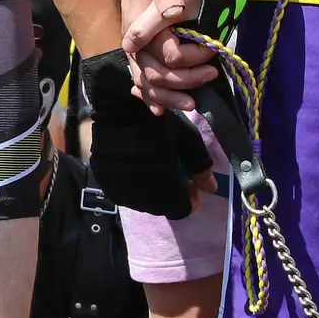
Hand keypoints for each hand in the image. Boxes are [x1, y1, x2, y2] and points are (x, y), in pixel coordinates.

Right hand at [78, 47, 212, 217]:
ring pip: (143, 204)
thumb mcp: (187, 140)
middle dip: (173, 197)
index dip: (190, 199)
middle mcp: (139, 194)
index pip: (181, 209)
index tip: (190, 184)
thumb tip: (212, 189)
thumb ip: (201, 167)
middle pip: (163, 208)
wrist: (118, 108)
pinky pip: (125, 195)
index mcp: (163, 185)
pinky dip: (136, 189)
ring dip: (154, 195)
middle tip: (176, 177)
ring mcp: (120, 190)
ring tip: (158, 174)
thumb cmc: (159, 122)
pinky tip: (141, 172)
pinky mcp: (106, 183)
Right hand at [119, 0, 213, 111]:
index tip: (212, 50)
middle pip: (155, 76)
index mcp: (140, 25)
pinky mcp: (141, 52)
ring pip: (147, 84)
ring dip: (169, 98)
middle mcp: (134, 42)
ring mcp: (136, 49)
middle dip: (185, 81)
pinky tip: (159, 110)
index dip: (191, 58)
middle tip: (211, 73)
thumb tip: (174, 13)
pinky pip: (141, 81)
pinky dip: (150, 98)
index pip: (166, 55)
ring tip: (192, 103)